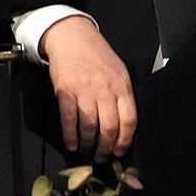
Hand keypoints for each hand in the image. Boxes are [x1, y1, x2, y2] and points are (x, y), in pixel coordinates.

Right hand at [40, 15, 136, 159]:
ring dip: (89, 145)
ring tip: (88, 152)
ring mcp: (85, 91)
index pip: (129, 120)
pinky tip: (73, 145)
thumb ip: (123, 95)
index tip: (120, 151)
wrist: (72, 37)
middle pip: (110, 128)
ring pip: (90, 127)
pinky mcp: (65, 91)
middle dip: (106, 148)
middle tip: (103, 157)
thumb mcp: (120, 72)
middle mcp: (106, 90)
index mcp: (123, 87)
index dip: (125, 140)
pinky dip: (71, 136)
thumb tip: (124, 125)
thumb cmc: (98, 56)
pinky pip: (69, 120)